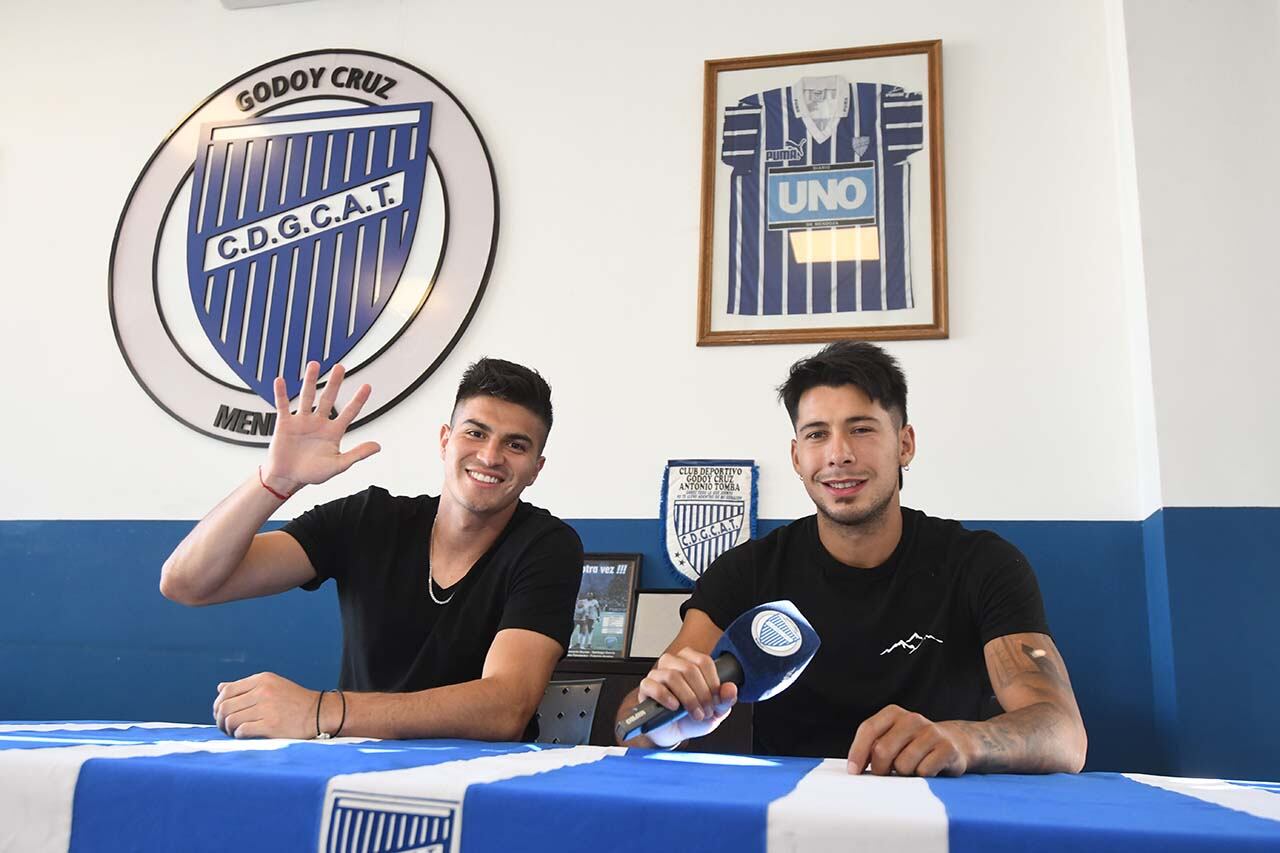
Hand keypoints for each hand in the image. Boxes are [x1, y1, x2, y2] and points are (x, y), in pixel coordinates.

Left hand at [212, 672, 319, 738]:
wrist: (319, 713)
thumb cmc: (294, 701)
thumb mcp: (272, 685)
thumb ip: (246, 687)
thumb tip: (220, 688)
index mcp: (262, 680)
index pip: (227, 691)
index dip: (218, 705)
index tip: (221, 714)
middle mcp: (263, 691)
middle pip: (225, 707)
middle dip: (220, 720)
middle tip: (225, 727)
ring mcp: (267, 708)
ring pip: (231, 720)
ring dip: (229, 729)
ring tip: (235, 732)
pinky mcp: (271, 725)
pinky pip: (242, 731)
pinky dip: (239, 735)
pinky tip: (245, 735)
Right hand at [261, 361, 379, 493]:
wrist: (287, 478)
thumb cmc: (312, 473)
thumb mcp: (338, 465)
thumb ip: (357, 454)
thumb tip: (377, 446)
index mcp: (333, 432)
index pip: (349, 412)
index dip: (358, 400)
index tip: (367, 386)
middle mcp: (319, 422)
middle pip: (328, 398)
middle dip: (335, 383)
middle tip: (340, 367)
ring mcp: (302, 421)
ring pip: (307, 397)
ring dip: (310, 381)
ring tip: (314, 365)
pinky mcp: (285, 423)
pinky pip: (283, 405)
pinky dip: (281, 393)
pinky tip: (280, 381)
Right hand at [635, 648, 737, 746]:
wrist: (674, 733)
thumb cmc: (692, 717)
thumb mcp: (715, 711)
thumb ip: (725, 700)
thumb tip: (730, 689)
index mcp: (690, 661)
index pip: (704, 661)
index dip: (713, 683)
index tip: (716, 700)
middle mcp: (672, 663)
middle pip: (690, 669)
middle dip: (702, 694)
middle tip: (706, 711)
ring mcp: (657, 674)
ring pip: (673, 676)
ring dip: (688, 698)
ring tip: (694, 714)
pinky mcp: (646, 688)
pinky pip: (653, 685)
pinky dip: (665, 697)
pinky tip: (674, 707)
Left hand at [847, 704, 972, 775]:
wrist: (955, 743)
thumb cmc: (914, 745)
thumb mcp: (892, 738)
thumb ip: (873, 746)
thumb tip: (854, 768)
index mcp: (893, 713)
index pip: (868, 730)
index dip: (857, 752)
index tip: (853, 772)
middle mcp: (912, 719)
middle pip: (882, 750)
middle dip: (879, 769)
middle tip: (886, 773)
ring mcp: (931, 732)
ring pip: (903, 765)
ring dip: (903, 774)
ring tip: (911, 768)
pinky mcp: (947, 748)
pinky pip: (924, 771)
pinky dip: (922, 776)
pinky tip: (928, 769)